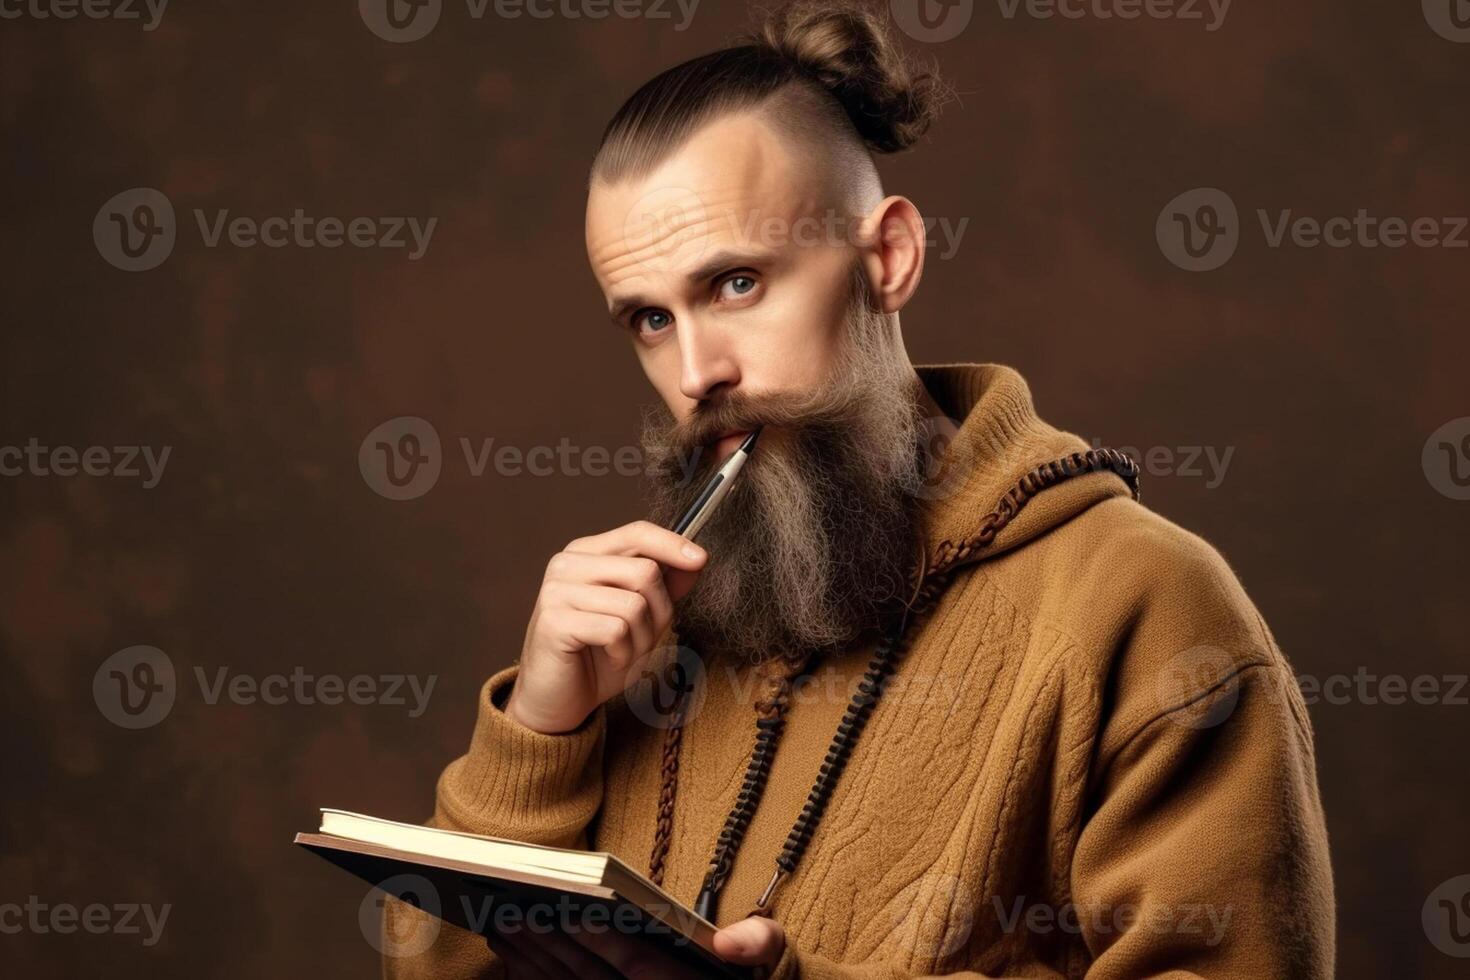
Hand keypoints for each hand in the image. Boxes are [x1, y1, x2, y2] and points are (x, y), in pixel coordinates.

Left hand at [485, 913, 785, 978]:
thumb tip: (730, 942)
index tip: (573, 909)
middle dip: (552, 947)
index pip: (640, 968)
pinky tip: (513, 959)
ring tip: (504, 927)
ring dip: (533, 964)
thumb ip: (760, 943)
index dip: (606, 940)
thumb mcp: (771, 959)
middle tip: (515, 910)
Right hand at [505, 521, 707, 734]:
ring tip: (623, 652)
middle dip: (659, 612)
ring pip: (634, 604)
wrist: (558, 700)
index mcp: (587, 553)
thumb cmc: (598, 656)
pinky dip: (623, 653)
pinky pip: (615, 630)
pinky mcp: (553, 620)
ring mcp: (556, 590)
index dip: (673, 544)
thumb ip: (665, 586)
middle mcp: (568, 564)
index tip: (701, 559)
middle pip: (645, 571)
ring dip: (641, 639)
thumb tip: (696, 560)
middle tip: (642, 638)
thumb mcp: (641, 618)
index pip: (637, 532)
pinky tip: (608, 659)